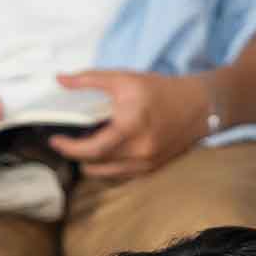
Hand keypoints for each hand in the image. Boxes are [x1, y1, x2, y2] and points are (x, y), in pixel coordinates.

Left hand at [47, 69, 213, 180]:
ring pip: (104, 174)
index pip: (90, 150)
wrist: (200, 106)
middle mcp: (138, 151)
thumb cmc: (161, 90)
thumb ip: (89, 79)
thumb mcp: (125, 78)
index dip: (68, 148)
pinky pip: (118, 176)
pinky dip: (107, 167)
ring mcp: (145, 164)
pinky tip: (106, 152)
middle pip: (93, 165)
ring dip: (91, 163)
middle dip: (78, 155)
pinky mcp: (149, 171)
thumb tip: (60, 80)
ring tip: (88, 146)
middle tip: (72, 140)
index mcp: (130, 128)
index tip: (55, 140)